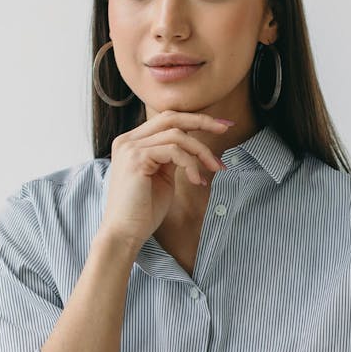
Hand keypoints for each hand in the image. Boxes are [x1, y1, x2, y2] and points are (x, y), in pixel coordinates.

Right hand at [99, 111, 232, 245]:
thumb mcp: (162, 176)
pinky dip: (191, 165)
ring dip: (202, 151)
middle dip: (202, 120)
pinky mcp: (136, 158)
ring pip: (177, 135)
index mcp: (133, 142)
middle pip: (171, 117)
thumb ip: (172, 157)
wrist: (124, 234)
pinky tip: (197, 181)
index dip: (194, 119)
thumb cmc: (144, 211)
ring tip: (216, 168)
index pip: (167, 119)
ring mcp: (130, 148)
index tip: (220, 125)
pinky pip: (174, 151)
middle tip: (226, 128)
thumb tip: (194, 146)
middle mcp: (128, 140)